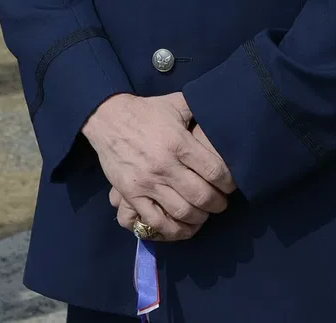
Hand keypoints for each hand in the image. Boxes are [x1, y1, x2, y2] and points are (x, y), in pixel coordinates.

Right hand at [82, 93, 234, 241]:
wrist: (106, 117)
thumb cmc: (145, 111)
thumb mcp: (175, 104)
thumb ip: (199, 109)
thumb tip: (222, 113)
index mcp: (178, 142)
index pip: (215, 172)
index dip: (228, 183)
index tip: (229, 185)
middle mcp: (164, 165)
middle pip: (202, 196)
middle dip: (218, 204)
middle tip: (220, 202)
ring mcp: (147, 182)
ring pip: (183, 212)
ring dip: (199, 218)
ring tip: (203, 213)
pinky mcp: (131, 193)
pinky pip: (155, 221)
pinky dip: (173, 230)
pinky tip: (183, 228)